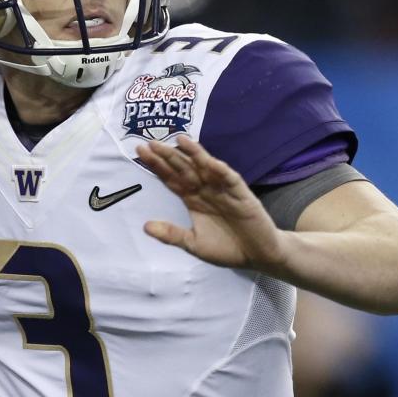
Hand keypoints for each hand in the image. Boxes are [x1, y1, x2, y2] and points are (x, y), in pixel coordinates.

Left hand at [135, 136, 286, 271]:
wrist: (256, 256)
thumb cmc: (226, 248)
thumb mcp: (193, 244)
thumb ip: (172, 234)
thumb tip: (145, 226)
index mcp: (193, 199)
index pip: (172, 178)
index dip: (157, 166)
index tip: (141, 151)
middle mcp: (206, 189)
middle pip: (184, 169)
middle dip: (168, 156)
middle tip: (151, 142)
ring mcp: (223, 190)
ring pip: (206, 168)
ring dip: (194, 155)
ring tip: (180, 140)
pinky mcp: (242, 195)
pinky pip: (230, 180)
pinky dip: (221, 171)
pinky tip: (210, 162)